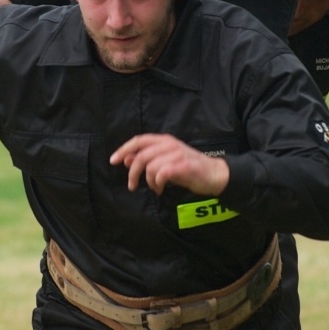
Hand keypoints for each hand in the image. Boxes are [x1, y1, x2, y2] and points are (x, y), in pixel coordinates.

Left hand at [110, 134, 229, 195]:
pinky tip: (160, 189)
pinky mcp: (184, 166)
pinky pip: (162, 174)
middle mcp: (170, 144)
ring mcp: (177, 154)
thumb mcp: (165, 161)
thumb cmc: (188, 168)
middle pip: (141, 155)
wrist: (214, 174)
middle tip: (132, 185)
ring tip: (155, 187)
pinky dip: (157, 184)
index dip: (124, 149)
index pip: (139, 140)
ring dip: (149, 181)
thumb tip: (126, 159)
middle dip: (133, 172)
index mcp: (164, 140)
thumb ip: (147, 158)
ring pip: (151, 166)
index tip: (113, 160)